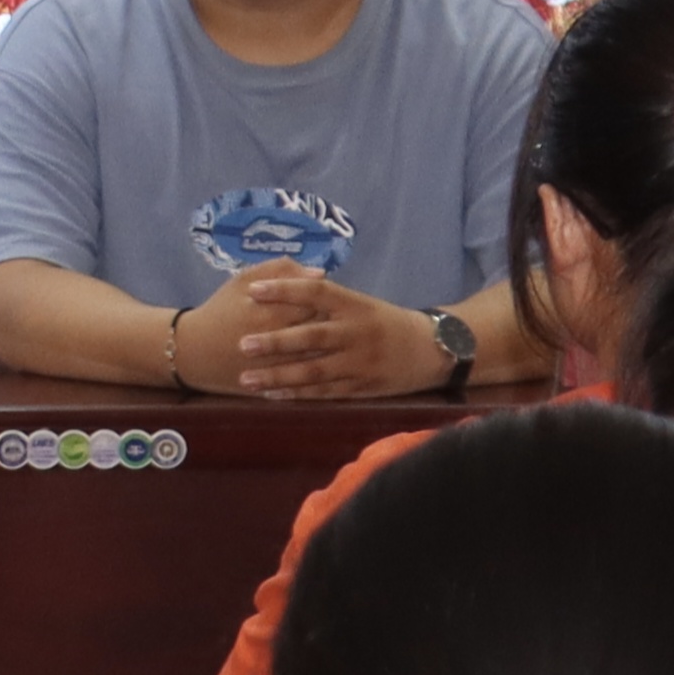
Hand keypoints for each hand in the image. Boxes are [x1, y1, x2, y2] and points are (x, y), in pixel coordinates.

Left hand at [227, 269, 446, 400]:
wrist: (431, 350)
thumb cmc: (385, 321)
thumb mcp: (361, 301)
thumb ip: (326, 297)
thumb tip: (285, 280)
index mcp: (356, 304)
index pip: (316, 293)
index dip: (284, 290)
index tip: (252, 291)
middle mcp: (358, 333)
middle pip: (312, 336)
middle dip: (275, 341)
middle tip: (242, 344)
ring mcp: (360, 363)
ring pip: (314, 371)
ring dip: (279, 376)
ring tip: (247, 378)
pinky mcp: (363, 388)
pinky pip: (325, 393)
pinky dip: (298, 394)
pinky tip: (273, 395)